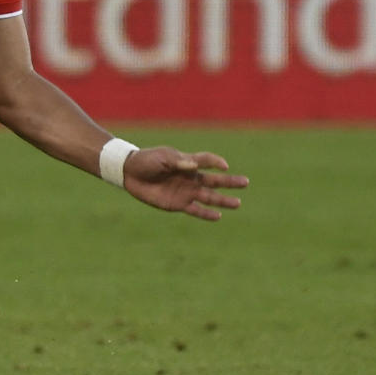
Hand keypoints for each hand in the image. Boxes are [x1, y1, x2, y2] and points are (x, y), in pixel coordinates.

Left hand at [122, 147, 247, 220]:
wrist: (130, 173)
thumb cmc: (147, 160)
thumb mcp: (161, 158)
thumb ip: (177, 162)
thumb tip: (194, 165)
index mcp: (187, 162)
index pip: (206, 161)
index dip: (216, 162)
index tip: (224, 166)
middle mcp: (190, 178)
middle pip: (214, 181)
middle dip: (230, 182)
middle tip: (245, 182)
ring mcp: (186, 191)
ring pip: (209, 197)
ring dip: (223, 200)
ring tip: (237, 203)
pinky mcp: (178, 203)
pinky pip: (195, 210)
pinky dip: (206, 214)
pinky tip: (218, 216)